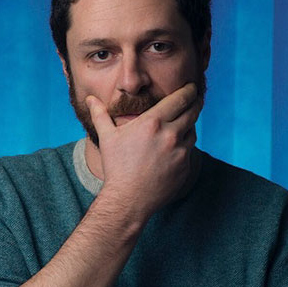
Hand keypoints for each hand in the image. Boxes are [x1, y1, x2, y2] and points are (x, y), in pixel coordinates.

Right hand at [87, 83, 200, 220]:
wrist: (128, 199)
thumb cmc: (116, 167)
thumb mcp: (107, 138)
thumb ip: (101, 115)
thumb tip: (91, 99)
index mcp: (153, 123)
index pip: (180, 99)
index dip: (189, 91)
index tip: (192, 87)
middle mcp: (170, 134)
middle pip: (193, 111)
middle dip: (196, 102)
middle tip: (196, 98)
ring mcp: (180, 151)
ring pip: (192, 131)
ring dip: (189, 125)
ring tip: (183, 123)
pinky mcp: (185, 166)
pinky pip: (189, 150)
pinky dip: (185, 145)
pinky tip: (177, 146)